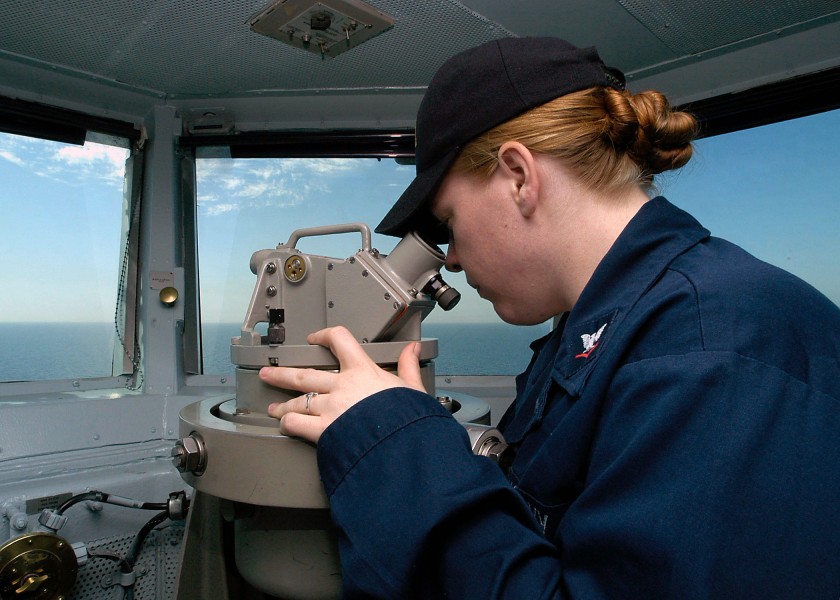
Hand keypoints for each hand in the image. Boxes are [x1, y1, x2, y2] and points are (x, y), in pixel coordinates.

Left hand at [260, 326, 426, 442]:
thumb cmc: (410, 418)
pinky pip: (297, 424)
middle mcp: (341, 387)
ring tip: (274, 409)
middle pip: (303, 375)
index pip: (339, 341)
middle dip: (282, 374)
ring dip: (282, 405)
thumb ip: (409, 367)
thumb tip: (413, 350)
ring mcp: (330, 409)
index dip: (323, 336)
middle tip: (269, 372)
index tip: (314, 338)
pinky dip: (288, 424)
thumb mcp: (413, 387)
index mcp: (363, 371)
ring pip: (297, 401)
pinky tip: (285, 425)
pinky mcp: (325, 431)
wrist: (403, 443)